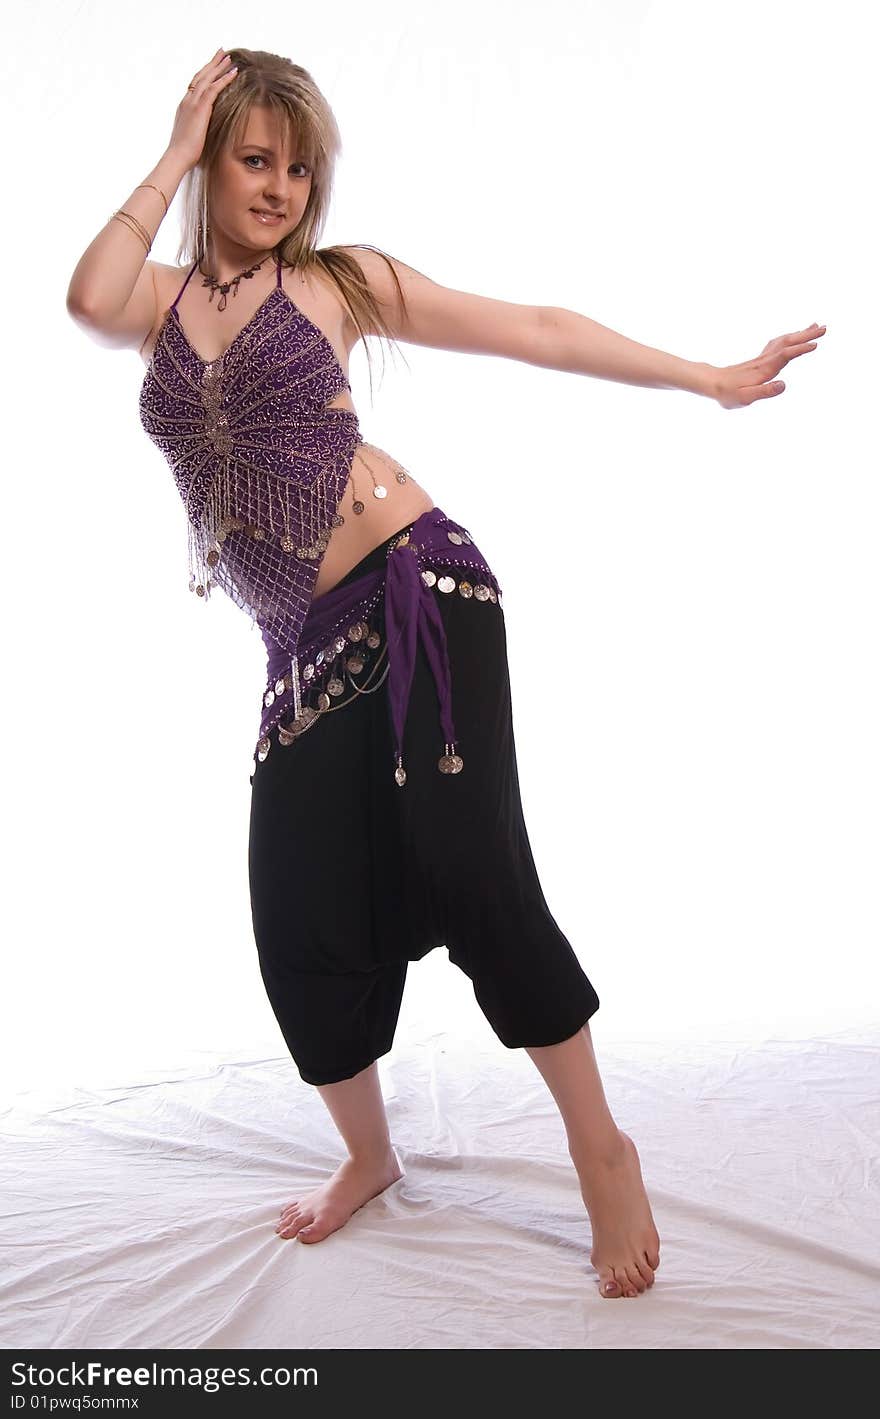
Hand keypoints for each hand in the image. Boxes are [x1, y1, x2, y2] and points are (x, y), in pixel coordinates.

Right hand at [166, 48, 239, 170]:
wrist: (178, 156)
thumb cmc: (185, 153)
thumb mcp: (192, 135)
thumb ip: (199, 128)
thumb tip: (207, 132)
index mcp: (185, 106)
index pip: (195, 84)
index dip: (205, 73)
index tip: (212, 65)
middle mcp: (187, 100)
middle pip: (201, 75)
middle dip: (212, 63)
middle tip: (222, 52)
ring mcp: (193, 102)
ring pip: (207, 78)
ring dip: (219, 66)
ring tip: (229, 57)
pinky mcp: (200, 108)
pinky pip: (214, 88)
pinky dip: (224, 79)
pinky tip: (233, 73)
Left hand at [704, 322, 826, 408]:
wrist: (712, 383)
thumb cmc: (727, 394)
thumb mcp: (745, 398)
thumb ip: (765, 392)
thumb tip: (784, 385)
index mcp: (764, 369)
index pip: (785, 355)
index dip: (800, 349)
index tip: (815, 343)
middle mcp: (765, 360)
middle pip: (788, 343)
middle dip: (806, 335)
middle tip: (825, 328)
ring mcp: (763, 358)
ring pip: (784, 341)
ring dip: (801, 333)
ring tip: (816, 326)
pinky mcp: (760, 360)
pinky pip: (778, 344)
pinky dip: (789, 337)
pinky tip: (793, 336)